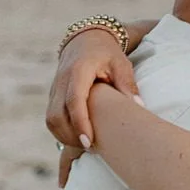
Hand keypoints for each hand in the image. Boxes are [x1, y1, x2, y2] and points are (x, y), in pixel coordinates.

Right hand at [45, 28, 140, 183]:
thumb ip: (127, 85)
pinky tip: (78, 138)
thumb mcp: (121, 64)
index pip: (74, 101)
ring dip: (65, 136)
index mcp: (78, 71)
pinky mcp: (52, 95)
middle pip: (57, 115)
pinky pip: (51, 118)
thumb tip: (139, 107)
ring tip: (86, 146)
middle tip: (92, 148)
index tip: (89, 142)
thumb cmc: (108, 54)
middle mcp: (61, 80)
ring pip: (51, 120)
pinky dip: (61, 132)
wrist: (86, 40)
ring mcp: (54, 88)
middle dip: (71, 136)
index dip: (80, 123)